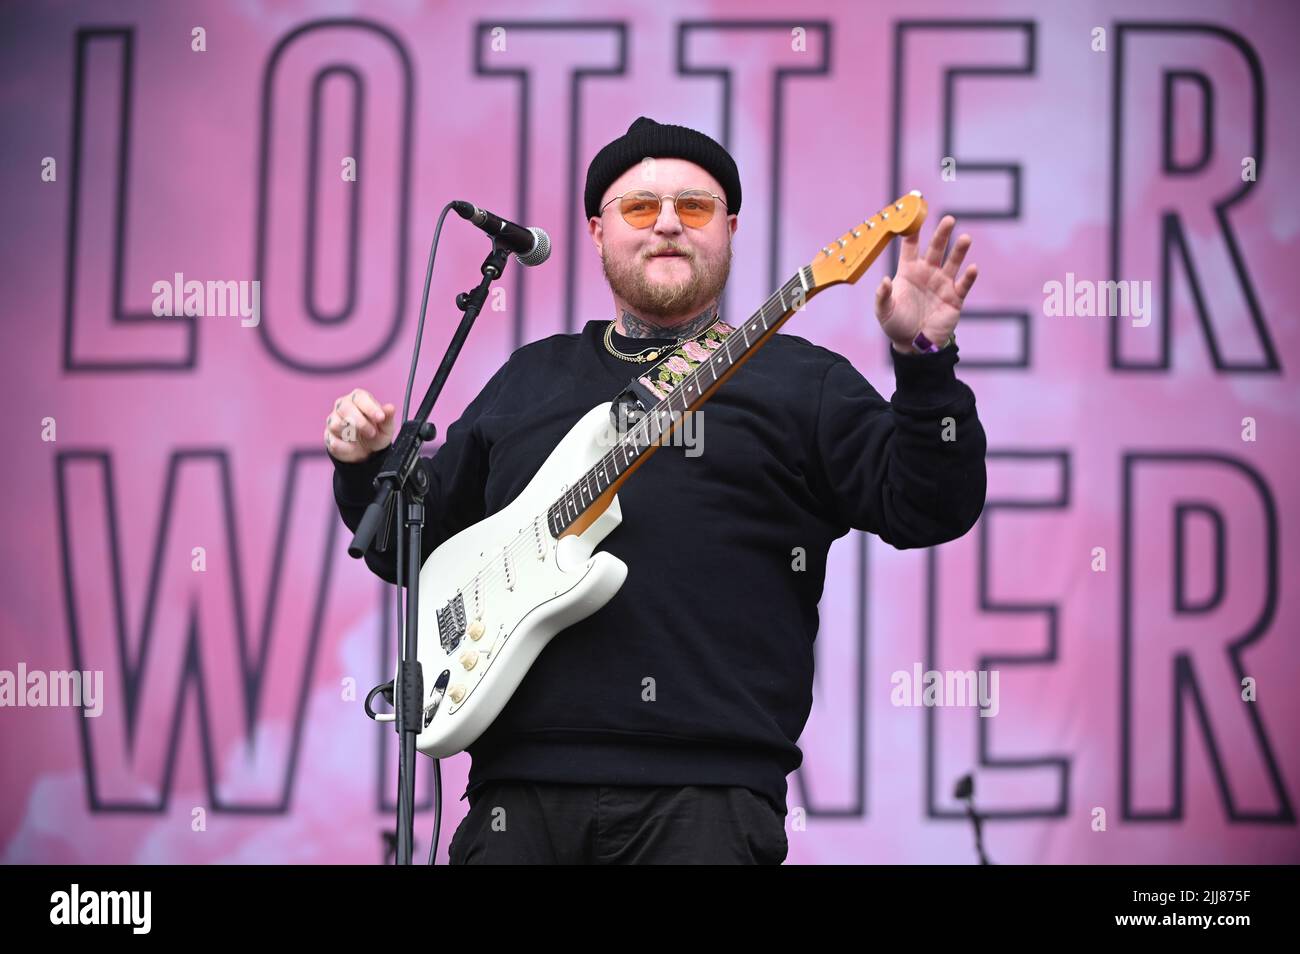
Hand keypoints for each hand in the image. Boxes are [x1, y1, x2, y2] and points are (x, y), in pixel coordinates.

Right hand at [325, 388, 396, 462]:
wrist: (366, 452)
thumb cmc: (376, 433)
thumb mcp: (386, 427)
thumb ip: (387, 417)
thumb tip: (390, 408)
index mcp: (358, 399)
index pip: (359, 397)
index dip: (370, 407)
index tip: (380, 418)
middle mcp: (343, 406)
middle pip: (344, 408)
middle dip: (360, 422)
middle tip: (372, 433)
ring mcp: (333, 420)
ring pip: (336, 424)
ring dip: (352, 435)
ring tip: (361, 439)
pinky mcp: (328, 435)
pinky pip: (334, 441)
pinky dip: (347, 447)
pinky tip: (353, 446)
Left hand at [875, 214, 977, 354]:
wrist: (914, 345)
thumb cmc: (896, 325)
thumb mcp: (884, 311)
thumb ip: (882, 295)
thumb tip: (884, 280)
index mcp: (908, 272)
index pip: (910, 248)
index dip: (912, 233)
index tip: (915, 217)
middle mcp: (927, 274)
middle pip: (936, 249)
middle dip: (942, 234)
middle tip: (949, 219)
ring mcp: (942, 284)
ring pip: (952, 262)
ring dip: (959, 250)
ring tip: (965, 238)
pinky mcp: (954, 298)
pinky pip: (963, 285)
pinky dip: (968, 277)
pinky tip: (972, 268)